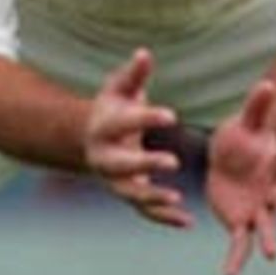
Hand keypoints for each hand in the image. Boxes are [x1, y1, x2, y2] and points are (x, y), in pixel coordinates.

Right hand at [82, 48, 190, 226]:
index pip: (124, 123)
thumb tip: (145, 53)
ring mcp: (114, 179)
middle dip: (145, 164)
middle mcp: (104, 157)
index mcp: (103, 128)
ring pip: (130, 193)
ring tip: (176, 198)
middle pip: (122, 164)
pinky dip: (163, 217)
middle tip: (173, 162)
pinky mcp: (127, 194)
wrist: (88, 139)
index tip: (172, 115)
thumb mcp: (119, 90)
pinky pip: (144, 210)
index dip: (147, 119)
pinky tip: (187, 221)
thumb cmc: (111, 109)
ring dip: (152, 197)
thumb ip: (133, 75)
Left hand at [204, 80, 275, 274]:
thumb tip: (265, 82)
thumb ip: (256, 106)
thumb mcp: (248, 124)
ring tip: (272, 255)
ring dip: (269, 242)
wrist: (227, 159)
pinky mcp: (239, 222)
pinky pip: (238, 243)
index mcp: (275, 170)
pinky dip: (235, 259)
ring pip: (264, 230)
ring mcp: (256, 211)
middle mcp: (271, 195)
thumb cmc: (242, 140)